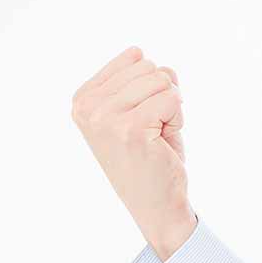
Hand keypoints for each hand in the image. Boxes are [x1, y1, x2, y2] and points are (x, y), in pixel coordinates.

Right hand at [71, 45, 197, 260]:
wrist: (155, 204)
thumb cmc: (150, 155)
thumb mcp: (139, 107)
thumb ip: (144, 78)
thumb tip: (155, 63)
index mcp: (83, 98)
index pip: (134, 58)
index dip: (150, 87)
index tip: (140, 116)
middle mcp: (88, 107)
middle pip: (149, 67)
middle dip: (162, 96)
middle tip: (151, 129)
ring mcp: (106, 118)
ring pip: (162, 80)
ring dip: (171, 109)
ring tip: (156, 136)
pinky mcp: (131, 128)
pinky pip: (173, 98)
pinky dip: (177, 119)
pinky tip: (162, 142)